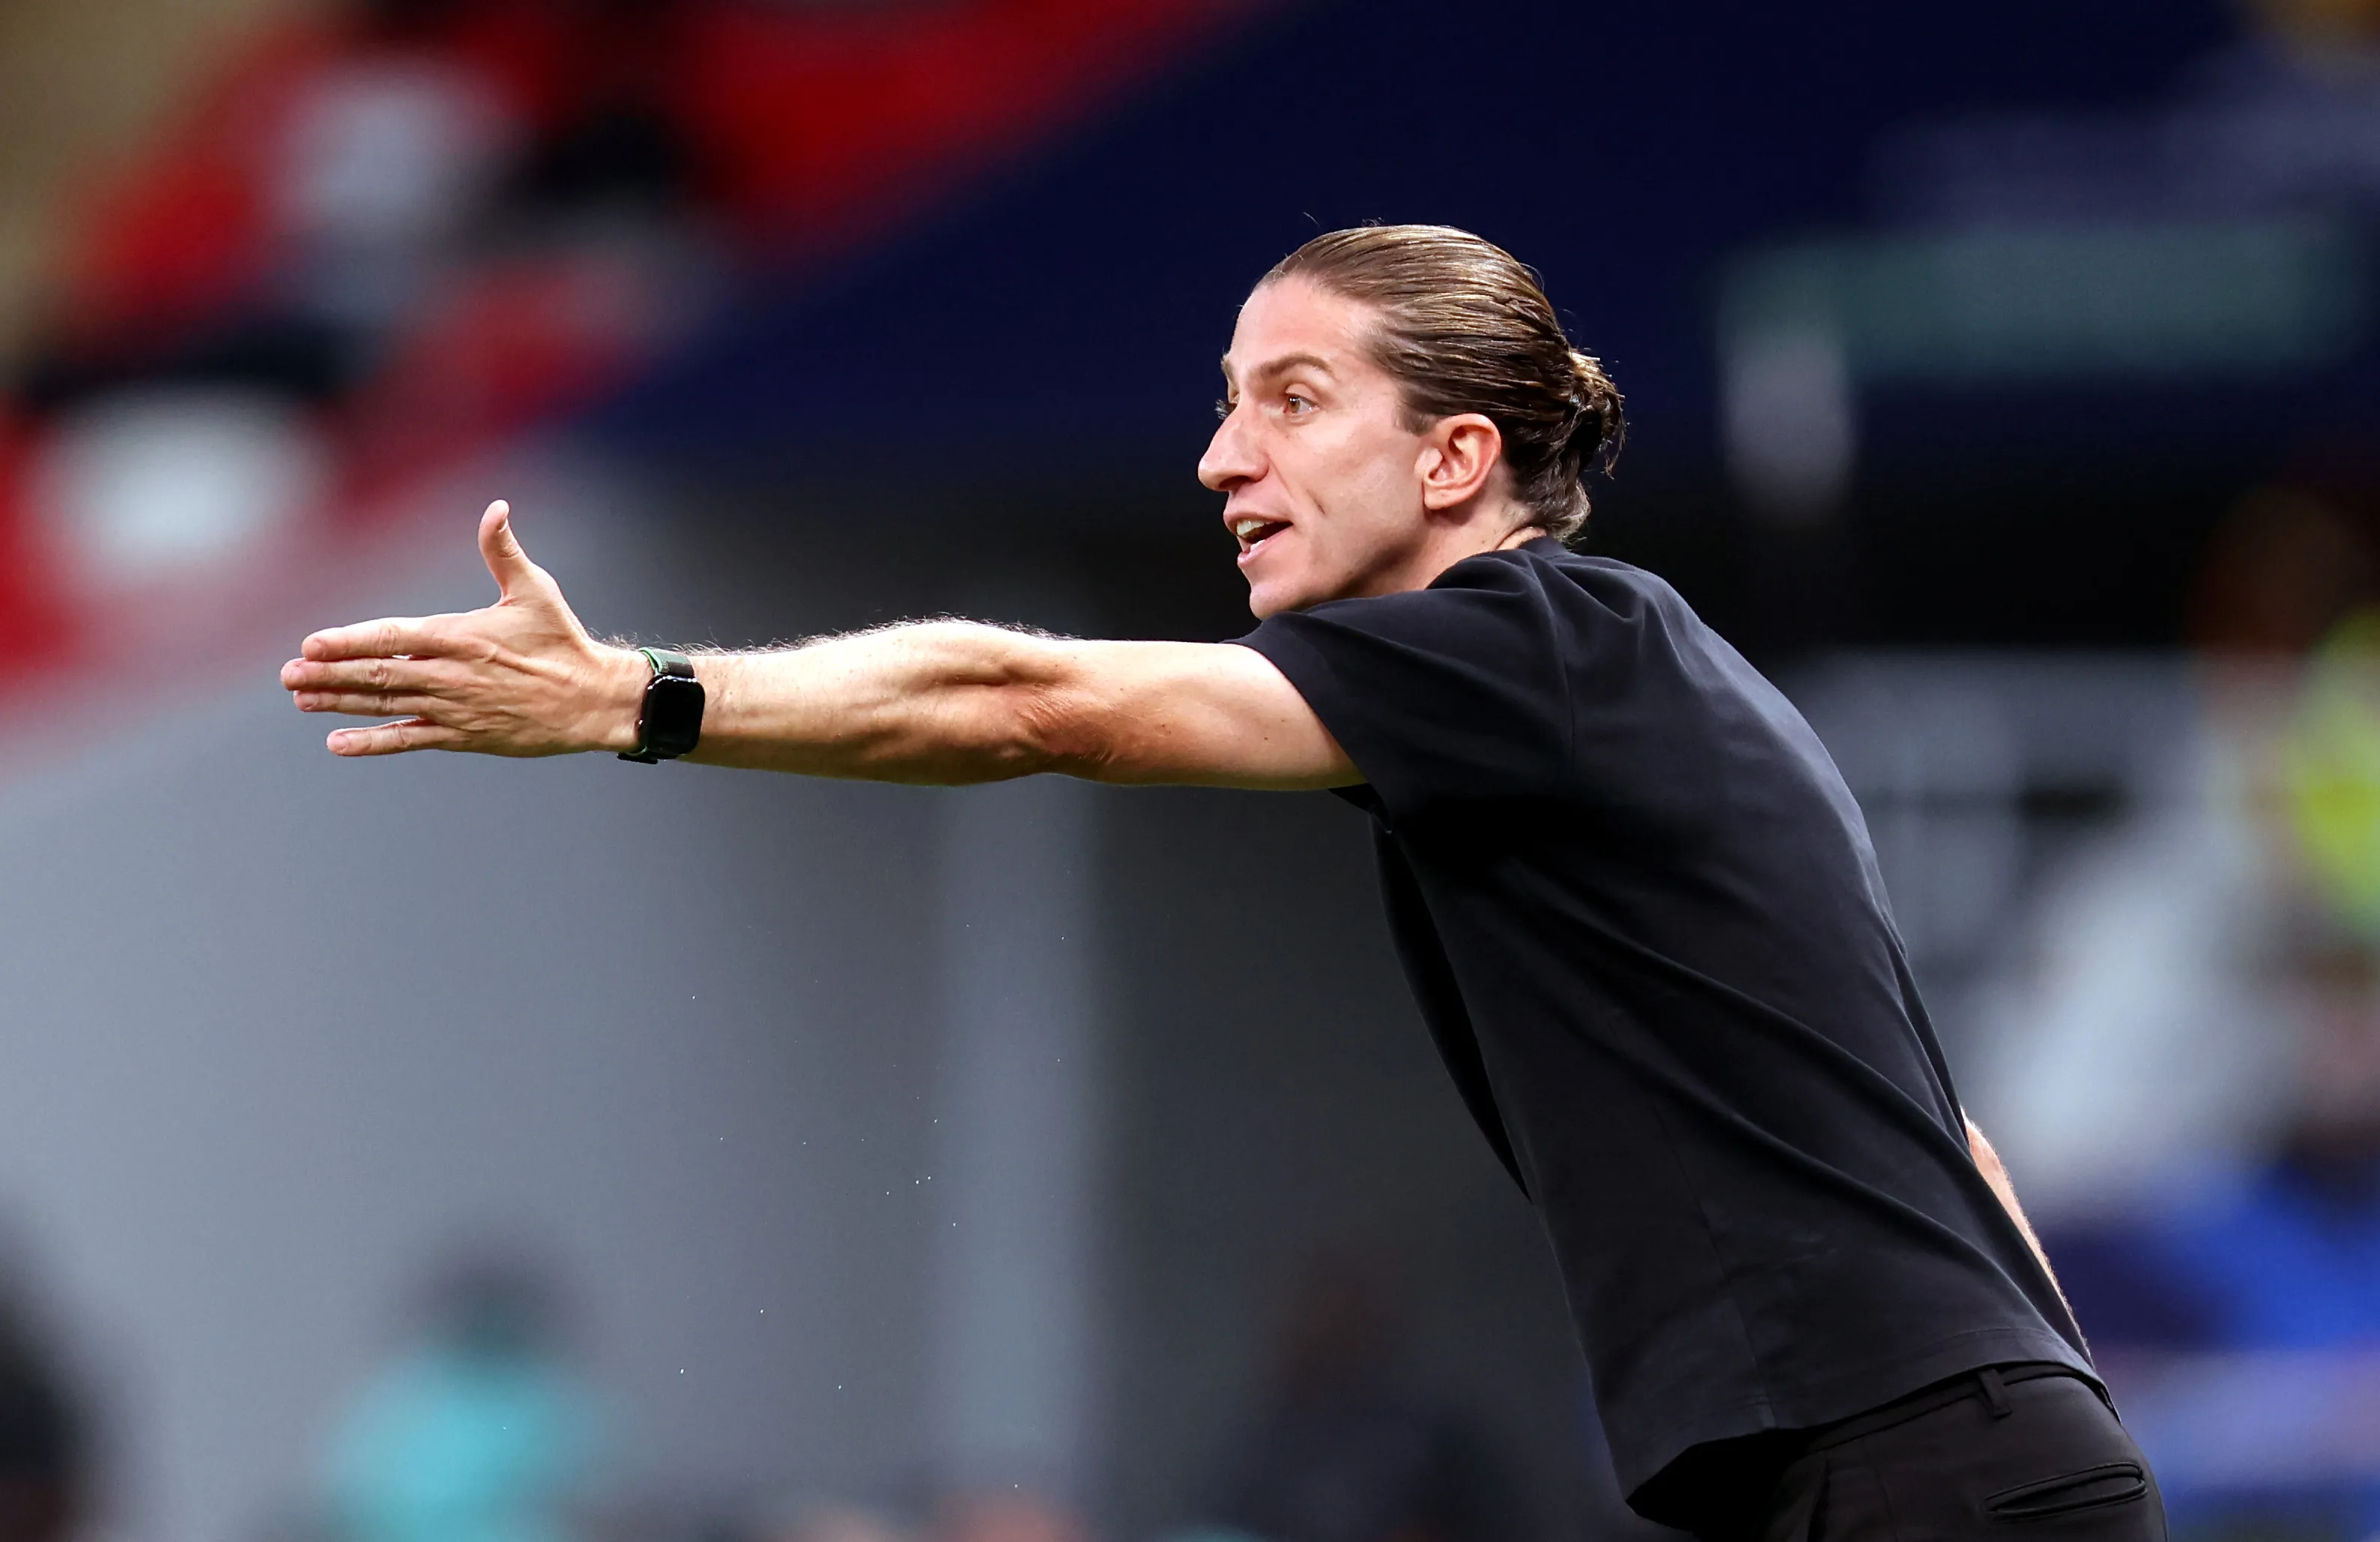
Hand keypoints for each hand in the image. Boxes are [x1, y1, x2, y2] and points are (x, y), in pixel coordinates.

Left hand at [283, 500, 648, 757]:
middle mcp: (451, 675)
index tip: (312, 642)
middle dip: (328, 672)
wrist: (592, 701)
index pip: (393, 637)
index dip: (350, 640)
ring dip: (338, 700)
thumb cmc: (562, 642)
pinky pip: (409, 738)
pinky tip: (337, 741)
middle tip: (288, 673)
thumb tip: (496, 508)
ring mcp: (454, 708)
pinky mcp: (462, 735)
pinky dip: (372, 741)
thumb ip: (503, 551)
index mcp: (462, 636)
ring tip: (301, 697)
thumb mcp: (536, 590)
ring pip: (384, 705)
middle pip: (377, 674)